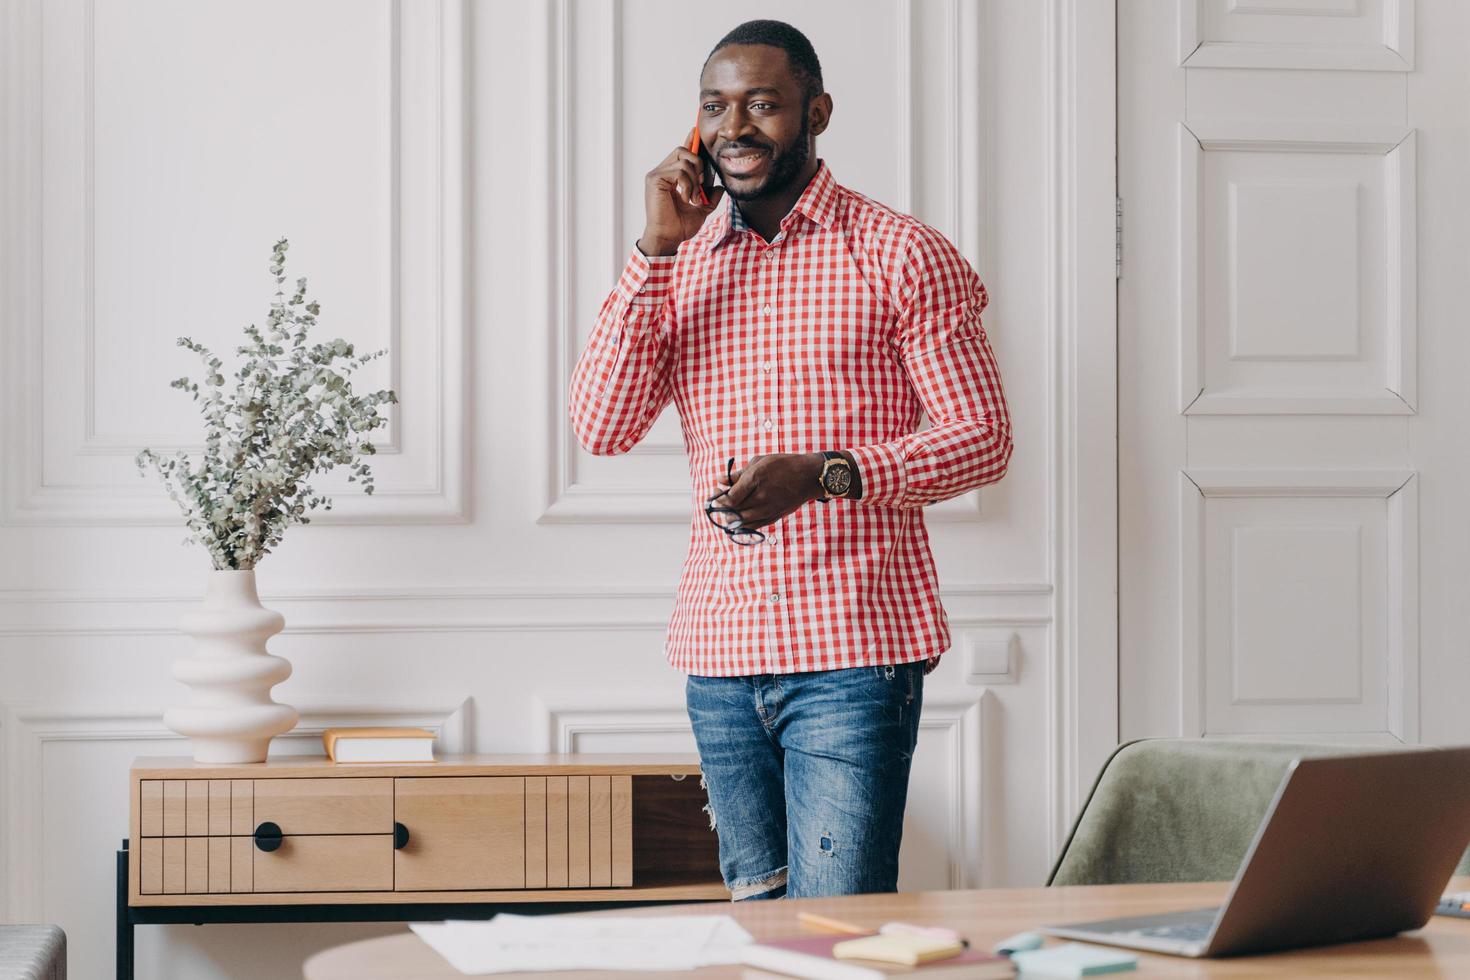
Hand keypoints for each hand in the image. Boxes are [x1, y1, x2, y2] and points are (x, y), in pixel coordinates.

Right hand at [638, 128, 724, 255]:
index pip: (681, 153)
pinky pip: (679, 171)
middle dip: (698, 165)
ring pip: (683, 160)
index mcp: (671, 176)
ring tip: (692, 198)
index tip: (696, 131)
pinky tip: (685, 198)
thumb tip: (720, 188)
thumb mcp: (701, 210)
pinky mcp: (654, 179)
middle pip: (683, 151)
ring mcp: (656, 174)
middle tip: (700, 186)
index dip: (689, 141)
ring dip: (694, 180)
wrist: (668, 238)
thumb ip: (710, 197)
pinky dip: (687, 184)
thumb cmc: (679, 226)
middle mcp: (662, 172)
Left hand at [711, 453, 823, 529]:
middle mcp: (761, 497)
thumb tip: (720, 480)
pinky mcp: (774, 517)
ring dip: (730, 517)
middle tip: (719, 499)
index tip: (714, 493)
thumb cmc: (783, 465)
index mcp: (756, 479)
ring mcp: (768, 510)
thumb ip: (738, 473)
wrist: (809, 477)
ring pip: (741, 522)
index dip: (718, 499)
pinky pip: (752, 527)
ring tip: (728, 508)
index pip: (729, 498)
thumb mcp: (760, 462)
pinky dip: (741, 524)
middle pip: (733, 512)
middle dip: (721, 508)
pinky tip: (738, 516)